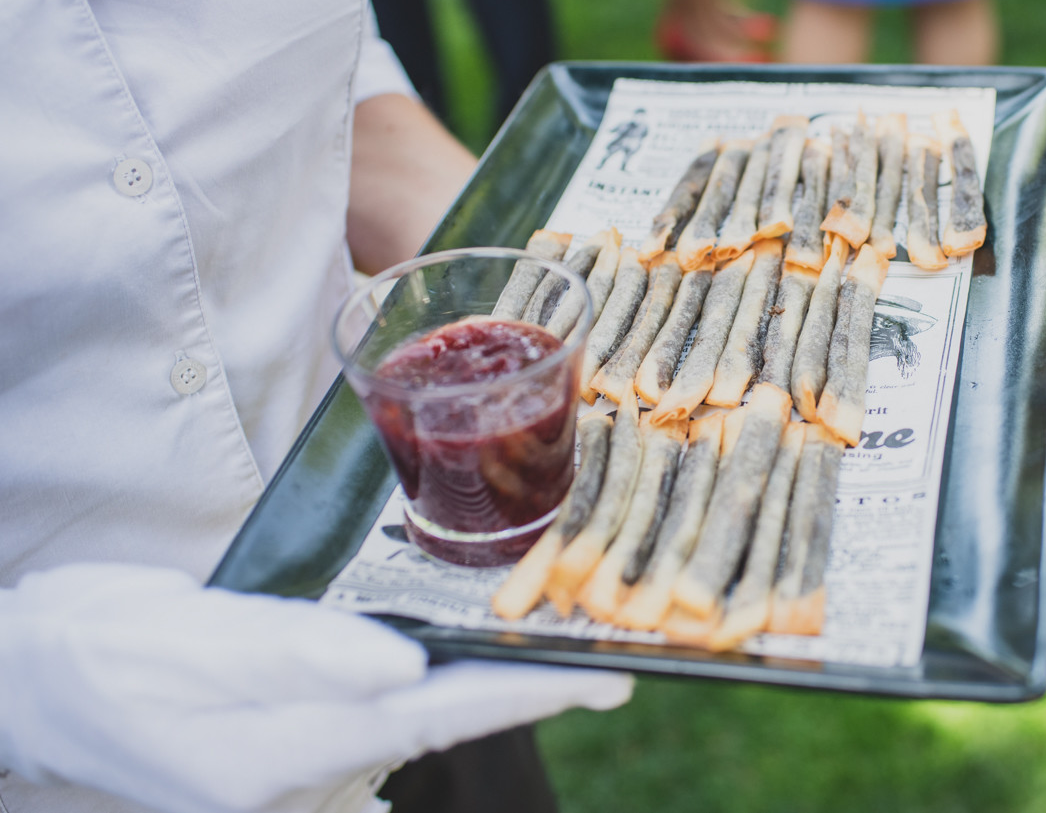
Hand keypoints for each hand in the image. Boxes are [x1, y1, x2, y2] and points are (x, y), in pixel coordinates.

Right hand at [0, 564, 630, 812]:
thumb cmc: (110, 650)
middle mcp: (303, 782)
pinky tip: (437, 680)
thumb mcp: (197, 640)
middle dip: (519, 699)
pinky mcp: (279, 769)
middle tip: (600, 665)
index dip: (526, 697)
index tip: (607, 679)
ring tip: (538, 658)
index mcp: (288, 751)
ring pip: (408, 735)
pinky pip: (369, 743)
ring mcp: (291, 786)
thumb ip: (301, 655)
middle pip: (436, 728)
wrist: (34, 684)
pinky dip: (418, 709)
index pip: (438, 715)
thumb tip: (403, 667)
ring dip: (472, 699)